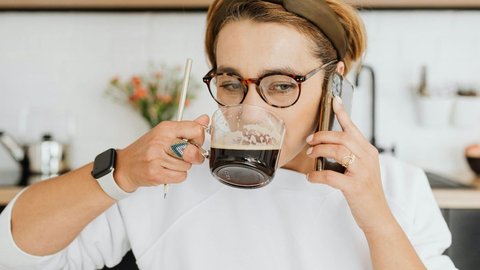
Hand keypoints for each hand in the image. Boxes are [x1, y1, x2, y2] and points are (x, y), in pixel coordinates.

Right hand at [113, 115, 209, 192]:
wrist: (125, 165)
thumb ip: (187, 127)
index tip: (194, 142)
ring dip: (183, 167)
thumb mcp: (166, 133)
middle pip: (192, 151)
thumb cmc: (147, 149)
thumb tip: (205, 119)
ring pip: (187, 166)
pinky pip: (180, 176)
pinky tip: (167, 170)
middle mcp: (160, 141)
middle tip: (188, 156)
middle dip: (195, 156)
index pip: (196, 130)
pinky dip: (177, 176)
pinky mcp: (156, 174)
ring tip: (170, 163)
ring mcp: (157, 158)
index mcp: (165, 128)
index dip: (200, 139)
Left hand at [306, 97, 395, 233]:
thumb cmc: (365, 191)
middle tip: (310, 141)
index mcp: (369, 151)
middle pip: (342, 137)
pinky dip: (316, 175)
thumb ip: (351, 155)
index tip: (334, 100)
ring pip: (338, 151)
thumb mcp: (362, 169)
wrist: (377, 215)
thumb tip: (327, 145)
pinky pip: (330, 176)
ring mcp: (362, 172)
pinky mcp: (355, 187)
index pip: (353, 128)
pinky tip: (311, 177)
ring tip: (310, 155)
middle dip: (322, 136)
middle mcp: (368, 158)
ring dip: (319, 151)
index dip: (343, 113)